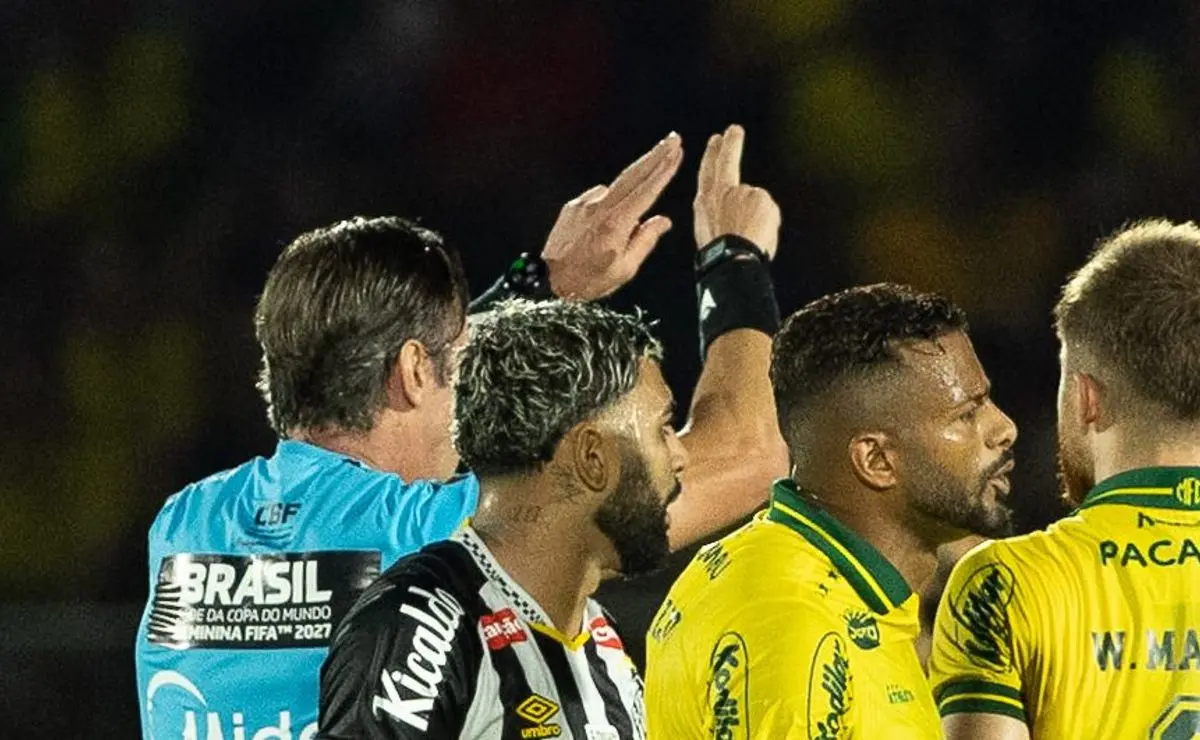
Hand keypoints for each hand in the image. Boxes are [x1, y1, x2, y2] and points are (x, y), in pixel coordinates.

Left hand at [542, 133, 682, 299]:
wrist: (548, 281)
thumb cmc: (588, 280)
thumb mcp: (624, 269)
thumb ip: (645, 241)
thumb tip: (663, 221)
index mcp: (616, 224)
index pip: (646, 190)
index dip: (664, 169)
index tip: (677, 152)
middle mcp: (599, 208)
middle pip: (633, 175)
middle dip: (655, 155)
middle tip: (672, 139)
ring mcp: (584, 204)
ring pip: (616, 189)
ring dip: (633, 186)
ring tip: (637, 204)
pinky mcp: (573, 207)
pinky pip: (598, 199)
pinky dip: (609, 204)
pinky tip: (606, 224)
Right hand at [693, 125, 779, 258]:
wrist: (731, 259)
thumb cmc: (722, 253)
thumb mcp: (713, 231)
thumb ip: (727, 212)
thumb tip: (746, 210)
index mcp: (704, 203)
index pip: (708, 172)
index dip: (711, 155)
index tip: (716, 140)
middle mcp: (721, 192)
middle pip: (726, 162)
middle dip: (730, 144)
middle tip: (733, 130)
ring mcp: (742, 192)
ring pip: (756, 203)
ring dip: (758, 221)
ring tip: (751, 240)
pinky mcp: (760, 196)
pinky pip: (769, 211)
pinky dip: (768, 225)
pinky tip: (761, 236)